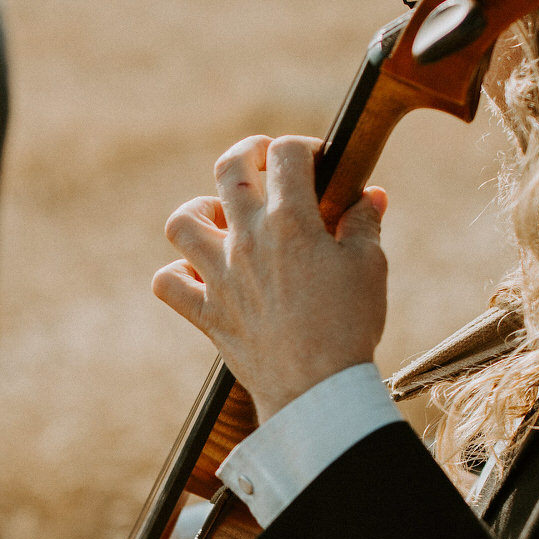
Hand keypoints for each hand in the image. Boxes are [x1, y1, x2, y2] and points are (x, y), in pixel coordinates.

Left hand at [153, 135, 388, 422]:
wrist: (317, 390)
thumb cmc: (349, 326)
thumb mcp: (369, 267)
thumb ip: (365, 223)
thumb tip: (370, 195)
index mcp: (290, 221)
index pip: (287, 153)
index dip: (303, 148)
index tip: (317, 165)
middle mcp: (246, 240)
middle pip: (227, 170)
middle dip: (247, 154)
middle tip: (262, 164)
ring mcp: (219, 276)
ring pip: (182, 222)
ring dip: (198, 211)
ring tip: (221, 219)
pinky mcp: (205, 313)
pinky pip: (168, 283)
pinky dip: (176, 274)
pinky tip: (198, 274)